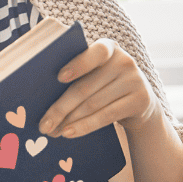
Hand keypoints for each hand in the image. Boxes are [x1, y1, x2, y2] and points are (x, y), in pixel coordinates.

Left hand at [38, 39, 159, 138]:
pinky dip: (85, 126)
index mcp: (108, 48)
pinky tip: (69, 133)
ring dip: (69, 121)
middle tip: (43, 125)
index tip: (59, 78)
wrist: (140, 102)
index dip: (78, 65)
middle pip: (85, 87)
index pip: (95, 52)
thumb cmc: (104, 85)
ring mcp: (135, 80)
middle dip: (60, 108)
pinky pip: (106, 116)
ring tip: (52, 132)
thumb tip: (42, 98)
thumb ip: (76, 77)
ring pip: (93, 104)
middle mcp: (123, 60)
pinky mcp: (140, 100)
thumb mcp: (95, 75)